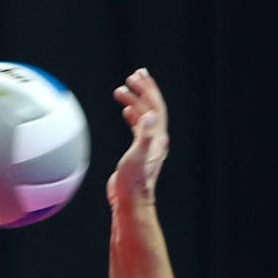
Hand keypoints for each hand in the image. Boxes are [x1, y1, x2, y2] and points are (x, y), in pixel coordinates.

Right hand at [106, 68, 169, 208]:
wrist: (130, 202)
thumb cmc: (132, 182)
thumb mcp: (136, 157)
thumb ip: (143, 136)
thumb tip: (149, 115)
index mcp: (157, 137)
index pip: (155, 106)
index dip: (147, 89)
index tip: (136, 76)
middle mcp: (155, 139)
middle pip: (151, 108)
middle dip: (143, 90)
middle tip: (132, 75)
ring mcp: (147, 145)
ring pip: (143, 116)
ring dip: (135, 101)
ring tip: (121, 90)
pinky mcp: (138, 152)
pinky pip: (138, 127)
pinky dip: (132, 115)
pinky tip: (125, 110)